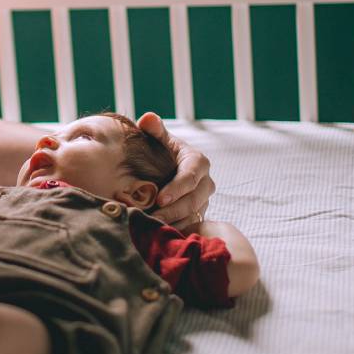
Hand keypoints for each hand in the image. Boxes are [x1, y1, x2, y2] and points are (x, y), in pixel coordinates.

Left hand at [137, 112, 214, 228]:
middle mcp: (206, 183)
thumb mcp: (158, 139)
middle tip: (153, 217)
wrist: (165, 168)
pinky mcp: (197, 215)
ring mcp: (203, 200)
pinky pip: (189, 225)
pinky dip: (175, 230)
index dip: (177, 188)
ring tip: (153, 227)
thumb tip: (147, 118)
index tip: (160, 198)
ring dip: (174, 222)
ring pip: (192, 215)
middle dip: (174, 210)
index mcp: (198, 162)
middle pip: (194, 200)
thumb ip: (154, 129)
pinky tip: (159, 234)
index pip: (191, 177)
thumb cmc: (160, 151)